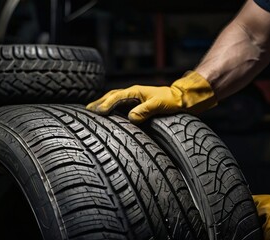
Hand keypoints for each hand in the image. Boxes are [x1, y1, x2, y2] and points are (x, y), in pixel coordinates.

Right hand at [86, 71, 216, 123]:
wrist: (183, 99)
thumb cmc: (172, 100)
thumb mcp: (159, 104)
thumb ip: (144, 110)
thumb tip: (131, 118)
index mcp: (135, 91)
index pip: (115, 97)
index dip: (105, 105)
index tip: (97, 112)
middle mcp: (133, 93)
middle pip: (110, 96)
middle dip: (98, 103)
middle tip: (86, 111)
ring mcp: (135, 98)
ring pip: (114, 100)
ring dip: (103, 105)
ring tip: (92, 112)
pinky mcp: (138, 104)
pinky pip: (120, 105)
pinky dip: (111, 108)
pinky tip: (108, 115)